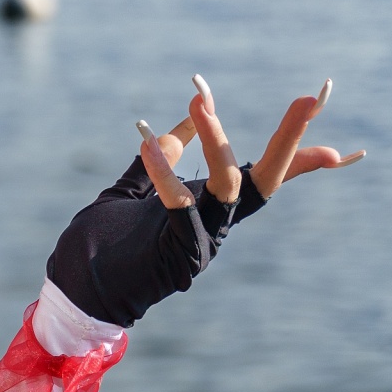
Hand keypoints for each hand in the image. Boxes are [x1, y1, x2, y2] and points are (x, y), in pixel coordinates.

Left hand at [49, 76, 364, 326]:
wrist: (74, 293)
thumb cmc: (99, 248)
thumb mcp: (129, 192)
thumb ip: (156, 160)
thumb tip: (180, 126)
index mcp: (208, 208)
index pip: (260, 173)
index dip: (294, 146)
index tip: (317, 106)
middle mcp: (215, 224)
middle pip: (266, 179)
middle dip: (291, 139)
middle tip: (311, 97)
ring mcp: (201, 241)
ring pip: (229, 186)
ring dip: (217, 141)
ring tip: (200, 102)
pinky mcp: (178, 254)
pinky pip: (180, 206)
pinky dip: (165, 175)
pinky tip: (148, 144)